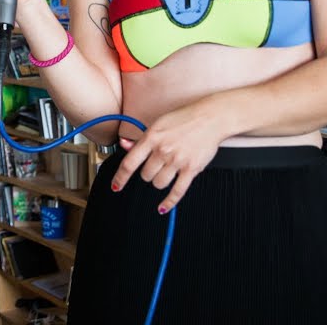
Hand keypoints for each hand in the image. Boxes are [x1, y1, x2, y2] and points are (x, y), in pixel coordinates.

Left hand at [110, 102, 230, 213]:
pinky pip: (177, 192)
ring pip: (159, 184)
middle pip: (145, 175)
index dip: (120, 177)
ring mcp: (177, 160)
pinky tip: (163, 208)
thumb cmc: (185, 118)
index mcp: (152, 137)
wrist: (210, 117)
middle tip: (156, 165)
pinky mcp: (191, 169)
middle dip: (148, 173)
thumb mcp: (158, 124)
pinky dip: (168, 203)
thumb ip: (141, 138)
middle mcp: (163, 150)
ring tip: (166, 171)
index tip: (116, 186)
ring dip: (160, 181)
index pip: (129, 162)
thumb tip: (124, 145)